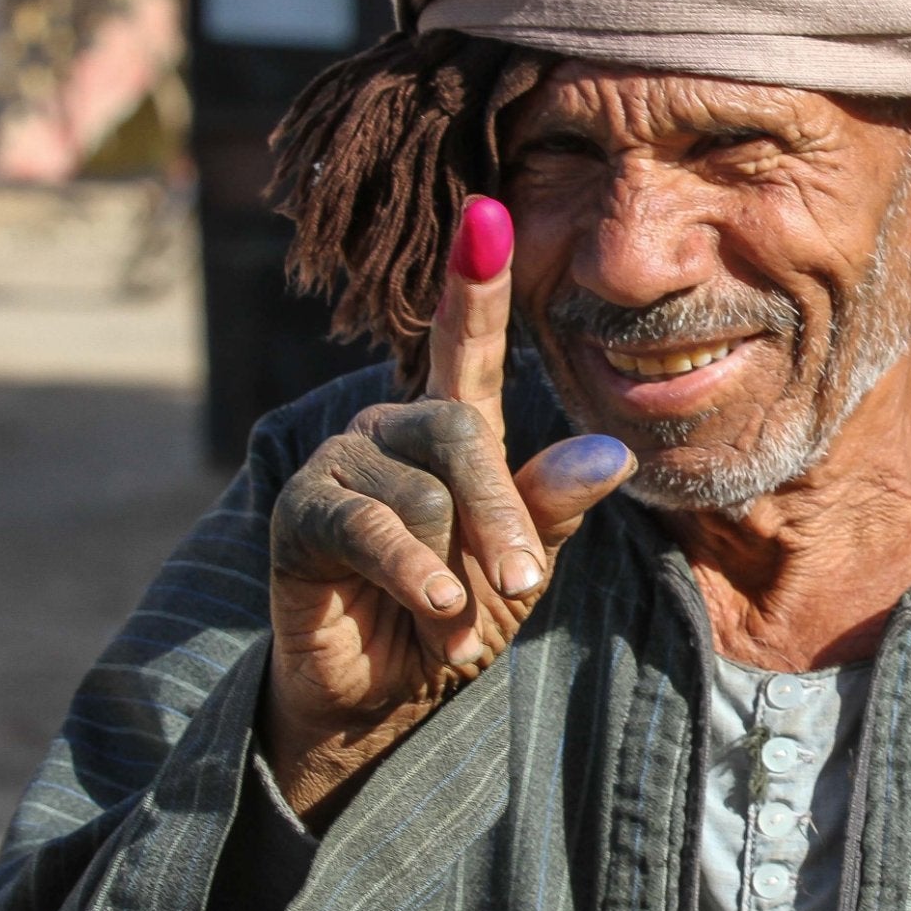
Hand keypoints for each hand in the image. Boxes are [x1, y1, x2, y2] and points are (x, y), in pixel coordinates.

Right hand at [264, 197, 633, 818]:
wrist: (384, 695)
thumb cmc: (457, 617)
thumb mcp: (519, 564)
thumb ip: (551, 506)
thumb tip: (610, 453)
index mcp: (448, 428)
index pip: (462, 345)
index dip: (474, 283)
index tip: (490, 214)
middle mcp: (389, 430)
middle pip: (463, 435)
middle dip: (503, 515)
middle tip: (524, 583)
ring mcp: (340, 464)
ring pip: (425, 493)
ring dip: (455, 570)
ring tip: (452, 622)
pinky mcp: (300, 511)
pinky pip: (373, 526)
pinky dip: (415, 575)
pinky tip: (433, 614)